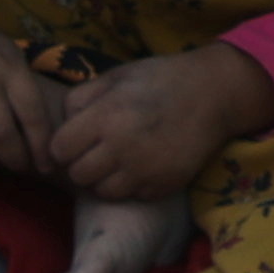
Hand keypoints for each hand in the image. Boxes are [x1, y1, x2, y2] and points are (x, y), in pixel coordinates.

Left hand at [41, 42, 273, 201]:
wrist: (214, 94)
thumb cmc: (159, 80)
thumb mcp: (116, 76)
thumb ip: (80, 98)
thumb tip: (60, 125)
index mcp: (105, 117)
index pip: (59, 150)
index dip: (63, 145)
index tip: (75, 138)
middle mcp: (121, 148)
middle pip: (77, 175)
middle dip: (81, 163)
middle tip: (96, 150)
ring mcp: (143, 171)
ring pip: (101, 192)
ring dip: (103, 179)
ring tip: (117, 159)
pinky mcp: (163, 186)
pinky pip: (131, 196)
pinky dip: (131, 185)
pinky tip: (141, 164)